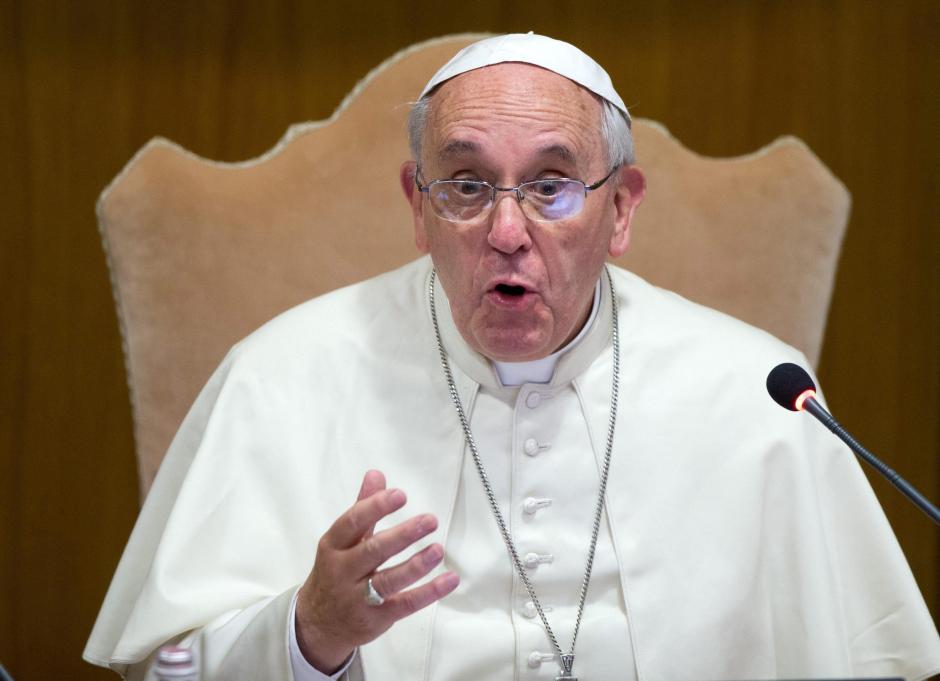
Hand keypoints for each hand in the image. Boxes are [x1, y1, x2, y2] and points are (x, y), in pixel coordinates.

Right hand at [294, 470, 459, 672]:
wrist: (318, 625)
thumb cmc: (335, 573)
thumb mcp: (341, 541)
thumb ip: (362, 508)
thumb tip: (376, 474)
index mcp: (333, 546)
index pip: (353, 523)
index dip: (376, 507)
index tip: (400, 495)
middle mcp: (343, 571)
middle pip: (373, 551)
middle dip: (403, 535)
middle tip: (429, 520)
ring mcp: (358, 597)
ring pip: (389, 580)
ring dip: (416, 565)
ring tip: (438, 550)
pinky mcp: (376, 618)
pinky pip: (405, 604)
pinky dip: (429, 592)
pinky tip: (449, 579)